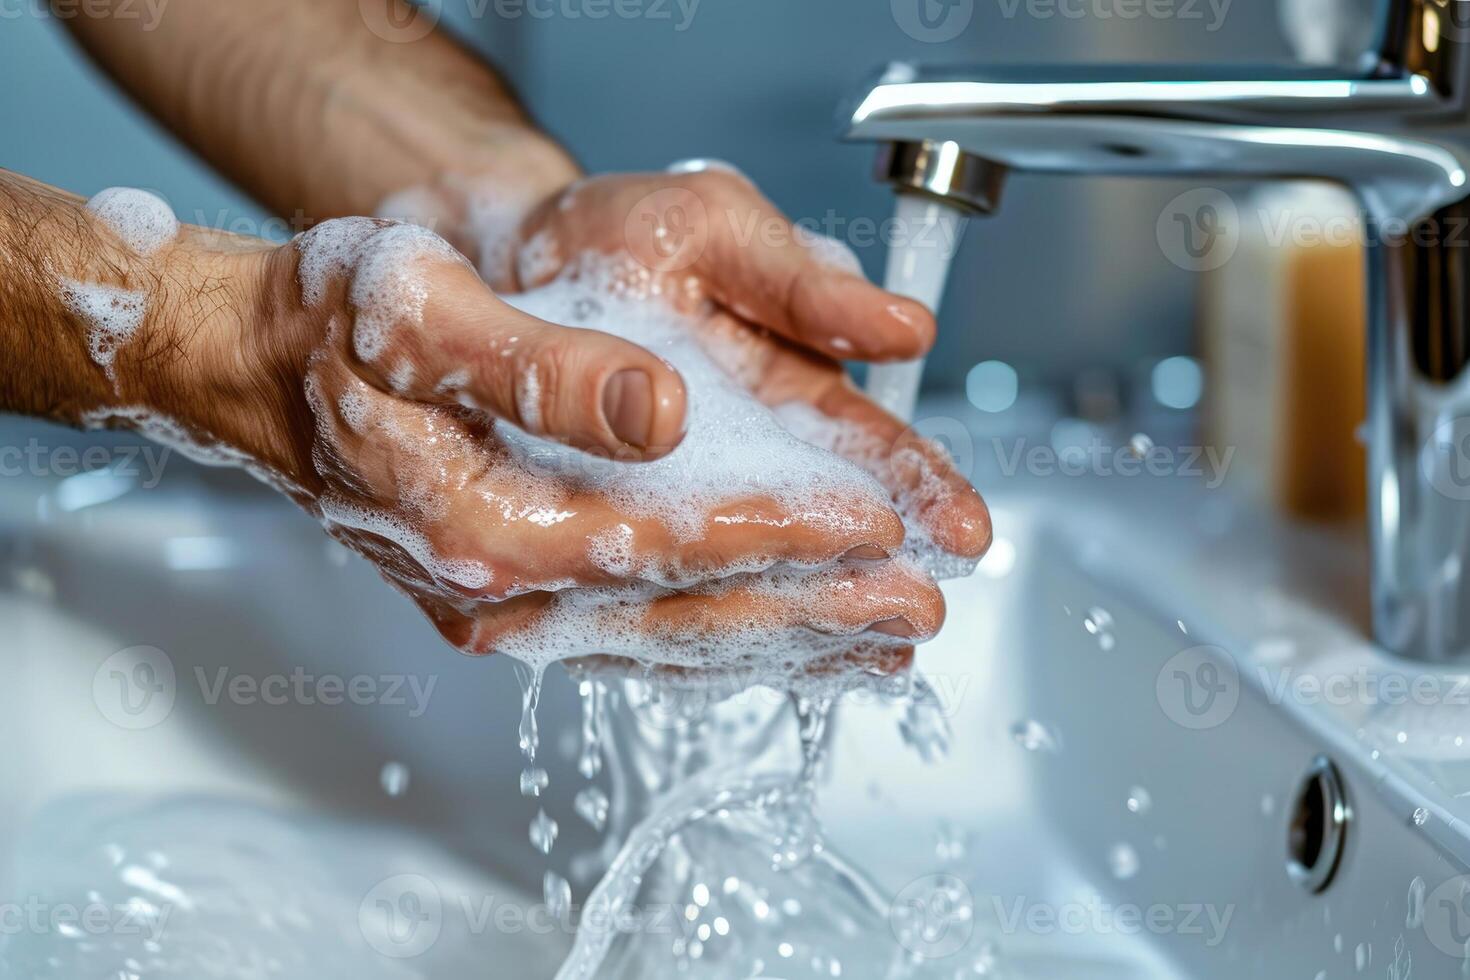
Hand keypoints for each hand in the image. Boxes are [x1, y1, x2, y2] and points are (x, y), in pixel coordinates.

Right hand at [131, 218, 944, 660]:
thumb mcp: (424, 315)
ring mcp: (508, 610)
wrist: (268, 369)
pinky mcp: (520, 603)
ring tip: (882, 646)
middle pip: (684, 614)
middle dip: (811, 612)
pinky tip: (785, 645)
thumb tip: (659, 413)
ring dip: (785, 645)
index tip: (872, 524)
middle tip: (919, 609)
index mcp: (480, 526)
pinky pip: (639, 640)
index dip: (777, 534)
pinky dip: (723, 644)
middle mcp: (498, 595)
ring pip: (671, 642)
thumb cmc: (340, 328)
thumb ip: (541, 371)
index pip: (662, 543)